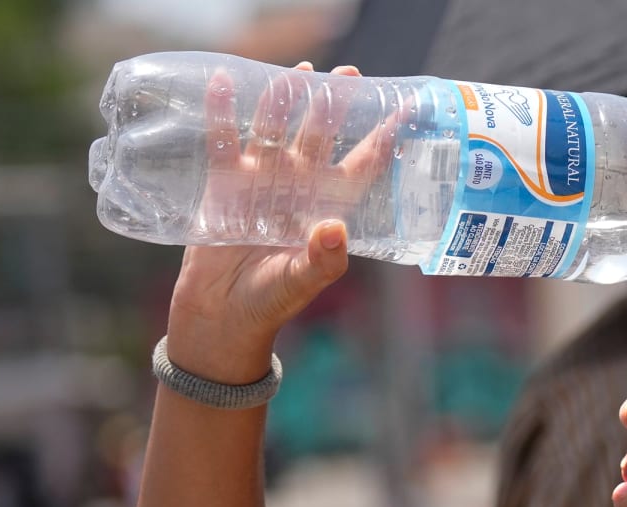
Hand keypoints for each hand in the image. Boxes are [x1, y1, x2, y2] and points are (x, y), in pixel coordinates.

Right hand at [166, 63, 388, 379]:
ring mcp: (261, 179)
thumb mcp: (301, 282)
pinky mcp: (225, 182)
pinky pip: (225, 140)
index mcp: (327, 206)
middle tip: (347, 74)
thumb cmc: (271, 301)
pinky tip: (226, 82)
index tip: (403, 110)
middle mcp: (298, 186)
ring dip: (285, 101)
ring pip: (276, 130)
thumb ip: (322, 259)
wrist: (223, 314)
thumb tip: (334, 229)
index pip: (361, 165)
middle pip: (320, 136)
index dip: (382, 139)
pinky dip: (224, 113)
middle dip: (333, 106)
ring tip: (297, 72)